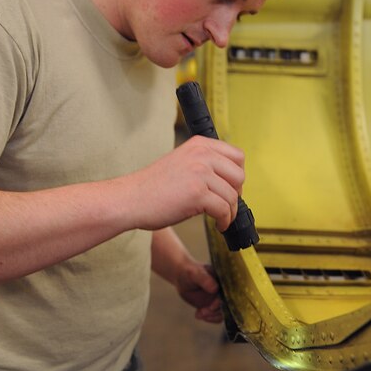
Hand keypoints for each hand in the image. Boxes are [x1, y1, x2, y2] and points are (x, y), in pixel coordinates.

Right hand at [126, 136, 244, 231]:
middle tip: (227, 204)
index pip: (237, 155)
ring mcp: (200, 173)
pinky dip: (224, 221)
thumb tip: (230, 179)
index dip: (237, 175)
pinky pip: (224, 210)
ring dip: (230, 211)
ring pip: (232, 195)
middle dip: (236, 193)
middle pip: (239, 175)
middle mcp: (201, 154)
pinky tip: (218, 225)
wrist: (131, 199)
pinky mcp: (197, 194)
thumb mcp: (182, 161)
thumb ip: (204, 163)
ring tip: (221, 218)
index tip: (231, 187)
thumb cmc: (153, 186)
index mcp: (199, 144)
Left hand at [176, 260, 223, 323]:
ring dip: (211, 316)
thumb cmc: (189, 272)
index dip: (221, 301)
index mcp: (223, 280)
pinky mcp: (213, 306)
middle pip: (226, 305)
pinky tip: (198, 315)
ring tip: (199, 314)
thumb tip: (215, 288)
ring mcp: (218, 299)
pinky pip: (216, 316)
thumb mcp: (195, 274)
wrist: (182, 278)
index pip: (228, 293)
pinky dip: (209, 318)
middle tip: (202, 312)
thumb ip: (204, 279)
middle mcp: (223, 290)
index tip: (212, 306)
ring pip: (221, 312)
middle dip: (215, 311)